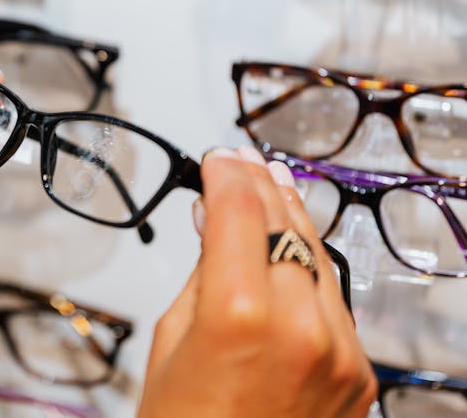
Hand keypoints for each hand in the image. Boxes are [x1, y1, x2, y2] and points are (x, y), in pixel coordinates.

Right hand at [138, 146, 375, 417]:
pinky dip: (310, 268)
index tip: (215, 158)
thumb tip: (213, 221)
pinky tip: (292, 248)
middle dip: (260, 185)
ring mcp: (339, 350)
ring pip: (318, 256)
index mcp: (240, 313)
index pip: (240, 209)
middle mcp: (300, 325)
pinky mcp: (358, 372)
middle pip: (285, 223)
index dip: (225, 173)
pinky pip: (333, 299)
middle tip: (240, 161)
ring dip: (291, 217)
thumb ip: (202, 272)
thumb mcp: (171, 337)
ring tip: (271, 186)